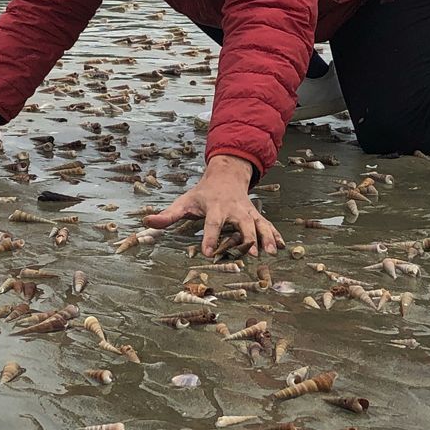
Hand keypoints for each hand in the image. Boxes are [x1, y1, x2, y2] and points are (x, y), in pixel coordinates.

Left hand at [145, 154, 282, 255]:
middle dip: (248, 238)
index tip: (208, 253)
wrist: (226, 175)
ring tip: (271, 253)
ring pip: (259, 225)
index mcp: (215, 207)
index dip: (210, 238)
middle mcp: (234, 209)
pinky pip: (267, 225)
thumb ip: (167, 215)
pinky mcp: (256, 215)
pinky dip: (275, 235)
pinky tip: (282, 247)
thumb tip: (147, 222)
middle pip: (242, 224)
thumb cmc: (202, 193)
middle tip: (252, 254)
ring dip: (266, 238)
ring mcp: (248, 212)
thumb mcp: (184, 201)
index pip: (212, 223)